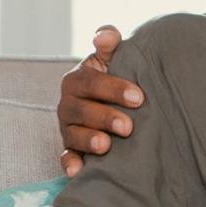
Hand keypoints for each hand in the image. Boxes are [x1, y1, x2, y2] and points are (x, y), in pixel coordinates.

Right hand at [59, 25, 142, 176]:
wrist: (116, 103)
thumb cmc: (117, 78)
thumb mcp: (113, 59)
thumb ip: (110, 43)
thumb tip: (103, 35)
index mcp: (77, 80)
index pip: (90, 82)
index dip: (112, 88)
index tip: (139, 97)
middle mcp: (69, 104)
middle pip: (81, 110)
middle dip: (104, 117)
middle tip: (128, 126)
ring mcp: (69, 127)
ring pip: (73, 134)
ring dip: (89, 140)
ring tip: (106, 146)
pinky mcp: (71, 149)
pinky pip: (66, 157)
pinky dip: (70, 164)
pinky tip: (78, 171)